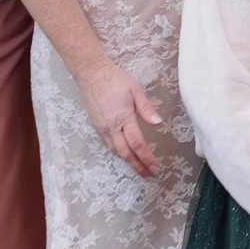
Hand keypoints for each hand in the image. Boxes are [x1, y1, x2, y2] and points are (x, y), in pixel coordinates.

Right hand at [76, 61, 161, 177]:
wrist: (91, 73)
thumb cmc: (115, 79)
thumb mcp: (135, 90)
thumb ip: (146, 108)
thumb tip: (158, 123)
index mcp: (123, 118)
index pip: (137, 144)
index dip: (147, 158)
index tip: (156, 168)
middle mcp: (111, 127)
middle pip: (125, 153)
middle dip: (138, 166)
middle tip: (149, 174)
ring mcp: (102, 128)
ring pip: (115, 151)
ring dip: (128, 162)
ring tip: (139, 169)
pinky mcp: (96, 126)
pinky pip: (108, 145)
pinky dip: (118, 153)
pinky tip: (125, 155)